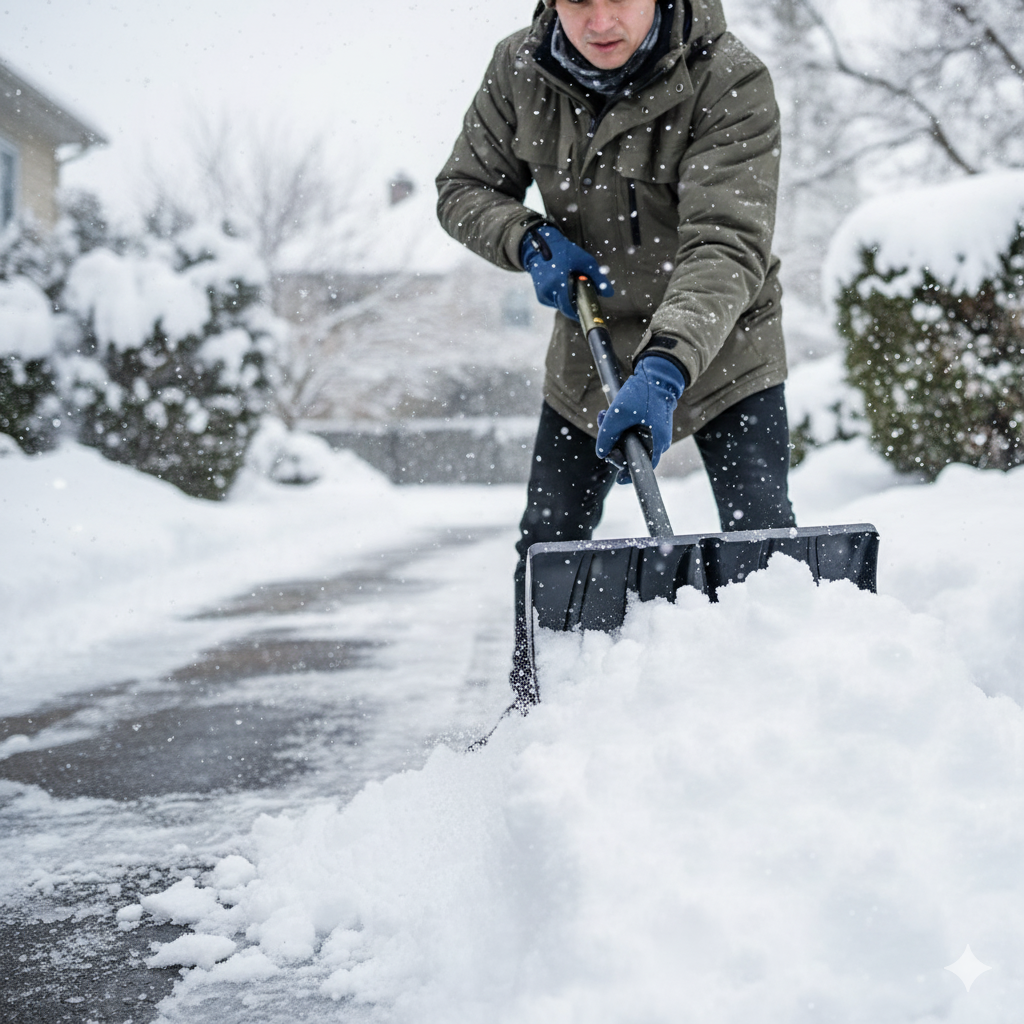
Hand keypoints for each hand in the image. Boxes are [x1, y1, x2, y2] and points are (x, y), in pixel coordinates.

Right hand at [520, 224, 612, 320]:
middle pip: (565, 307)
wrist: (543, 245)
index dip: (577, 314)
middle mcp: (547, 290)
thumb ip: (598, 279)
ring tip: (570, 284)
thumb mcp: (585, 262)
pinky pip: (554, 302)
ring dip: (568, 300)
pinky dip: (561, 297)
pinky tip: (562, 285)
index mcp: (557, 283)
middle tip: (581, 293)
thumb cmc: (565, 251)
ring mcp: (542, 294)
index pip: (568, 307)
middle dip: (575, 303)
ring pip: (560, 305)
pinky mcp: (540, 295)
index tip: (586, 316)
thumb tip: (609, 293)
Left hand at [595, 355, 685, 482]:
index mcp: (657, 443)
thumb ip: (607, 436)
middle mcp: (658, 442)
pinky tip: (608, 413)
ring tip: (603, 414)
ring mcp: (653, 433)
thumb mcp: (618, 414)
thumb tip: (601, 454)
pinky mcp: (648, 424)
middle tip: (601, 422)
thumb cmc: (642, 393)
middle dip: (612, 442)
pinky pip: (630, 431)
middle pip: (630, 453)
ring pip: (627, 440)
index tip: (620, 479)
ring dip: (612, 431)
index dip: (629, 473)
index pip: (643, 467)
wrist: (657, 373)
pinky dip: (619, 424)